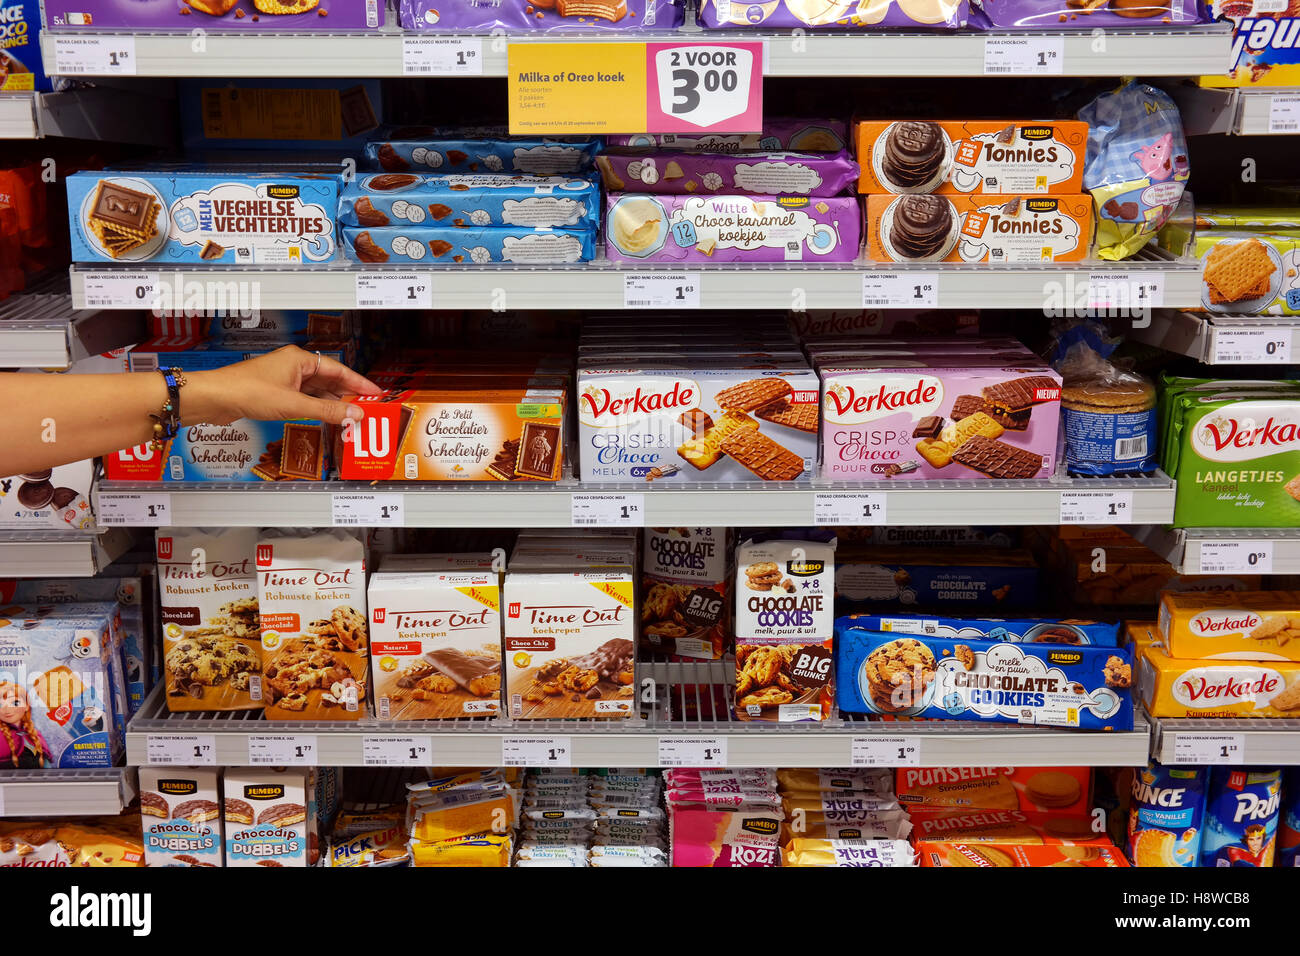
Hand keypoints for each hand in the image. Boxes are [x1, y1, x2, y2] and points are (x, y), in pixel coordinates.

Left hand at [186, 345, 380, 426]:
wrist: (215, 398)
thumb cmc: (247, 391)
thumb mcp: (294, 404)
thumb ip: (327, 411)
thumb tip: (353, 414)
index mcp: (299, 359)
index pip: (338, 369)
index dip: (358, 382)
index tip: (374, 393)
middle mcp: (293, 366)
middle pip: (329, 379)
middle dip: (347, 394)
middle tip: (365, 407)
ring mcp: (284, 379)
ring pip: (316, 390)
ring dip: (332, 403)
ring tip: (349, 415)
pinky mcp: (275, 392)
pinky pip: (304, 398)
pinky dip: (317, 407)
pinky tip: (325, 417)